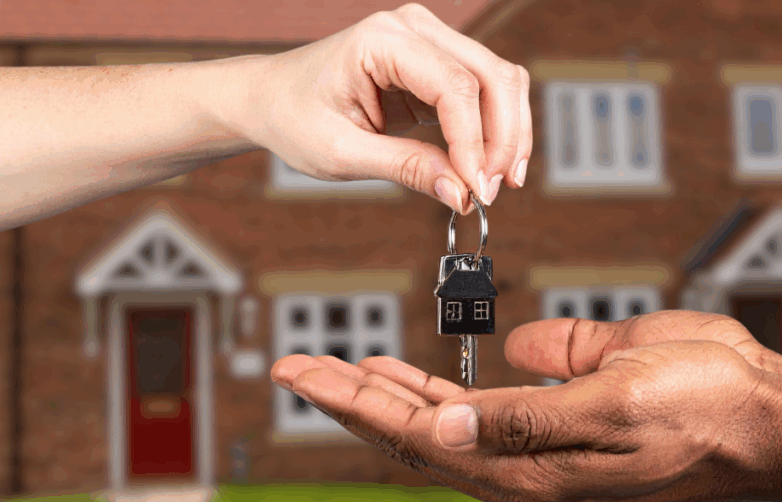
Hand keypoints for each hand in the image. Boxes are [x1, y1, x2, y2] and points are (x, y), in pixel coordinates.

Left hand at [233, 3, 531, 211]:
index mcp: (382, 41)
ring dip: (509, 133)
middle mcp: (412, 29)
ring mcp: (429, 41)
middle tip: (494, 190)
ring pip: (499, 80)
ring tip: (498, 182)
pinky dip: (495, 129)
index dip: (475, 141)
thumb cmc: (295, 116)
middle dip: (503, 138)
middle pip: (491, 76)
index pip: (454, 86)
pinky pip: (485, 90)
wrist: (272, 99)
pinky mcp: (436, 63)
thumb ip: (405, 168)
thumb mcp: (342, 153)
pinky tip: (489, 166)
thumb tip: (460, 191)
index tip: (476, 188)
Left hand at [271, 311, 781, 501]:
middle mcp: (527, 474)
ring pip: (441, 428)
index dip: (354, 402)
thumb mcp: (621, 398)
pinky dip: (436, 395)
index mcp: (536, 471)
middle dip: (352, 397)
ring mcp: (541, 459)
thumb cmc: (707, 403)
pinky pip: (479, 417)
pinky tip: (414, 379)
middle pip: (417, 434)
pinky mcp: (557, 436)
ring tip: (340, 369)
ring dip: (387, 396)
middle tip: (297, 366)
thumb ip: (530, 416)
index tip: (302, 372)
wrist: (766, 420)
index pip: (420, 434)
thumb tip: (448, 424)